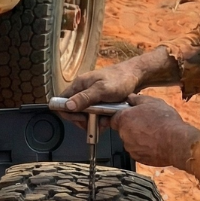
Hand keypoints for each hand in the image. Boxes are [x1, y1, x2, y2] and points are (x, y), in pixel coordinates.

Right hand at [58, 45, 179, 114]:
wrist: (137, 76)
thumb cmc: (120, 79)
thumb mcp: (102, 89)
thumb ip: (84, 98)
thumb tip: (68, 106)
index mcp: (79, 85)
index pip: (62, 101)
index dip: (68, 112)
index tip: (81, 118)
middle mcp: (82, 90)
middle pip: (73, 110)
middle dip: (82, 120)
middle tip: (93, 124)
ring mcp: (90, 96)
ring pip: (84, 114)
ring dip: (92, 121)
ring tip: (103, 123)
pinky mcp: (99, 101)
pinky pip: (94, 113)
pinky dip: (99, 119)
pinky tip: (106, 121)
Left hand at [112, 94, 199, 167]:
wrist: (177, 143)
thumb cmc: (166, 122)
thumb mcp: (153, 102)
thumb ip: (137, 99)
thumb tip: (130, 98)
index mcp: (124, 118)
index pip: (114, 118)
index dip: (123, 117)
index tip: (131, 116)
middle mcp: (124, 134)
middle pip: (123, 130)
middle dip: (132, 127)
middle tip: (146, 124)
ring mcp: (130, 147)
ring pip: (130, 141)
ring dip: (138, 138)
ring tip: (153, 134)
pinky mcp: (138, 158)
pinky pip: (138, 151)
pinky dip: (144, 148)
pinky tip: (155, 143)